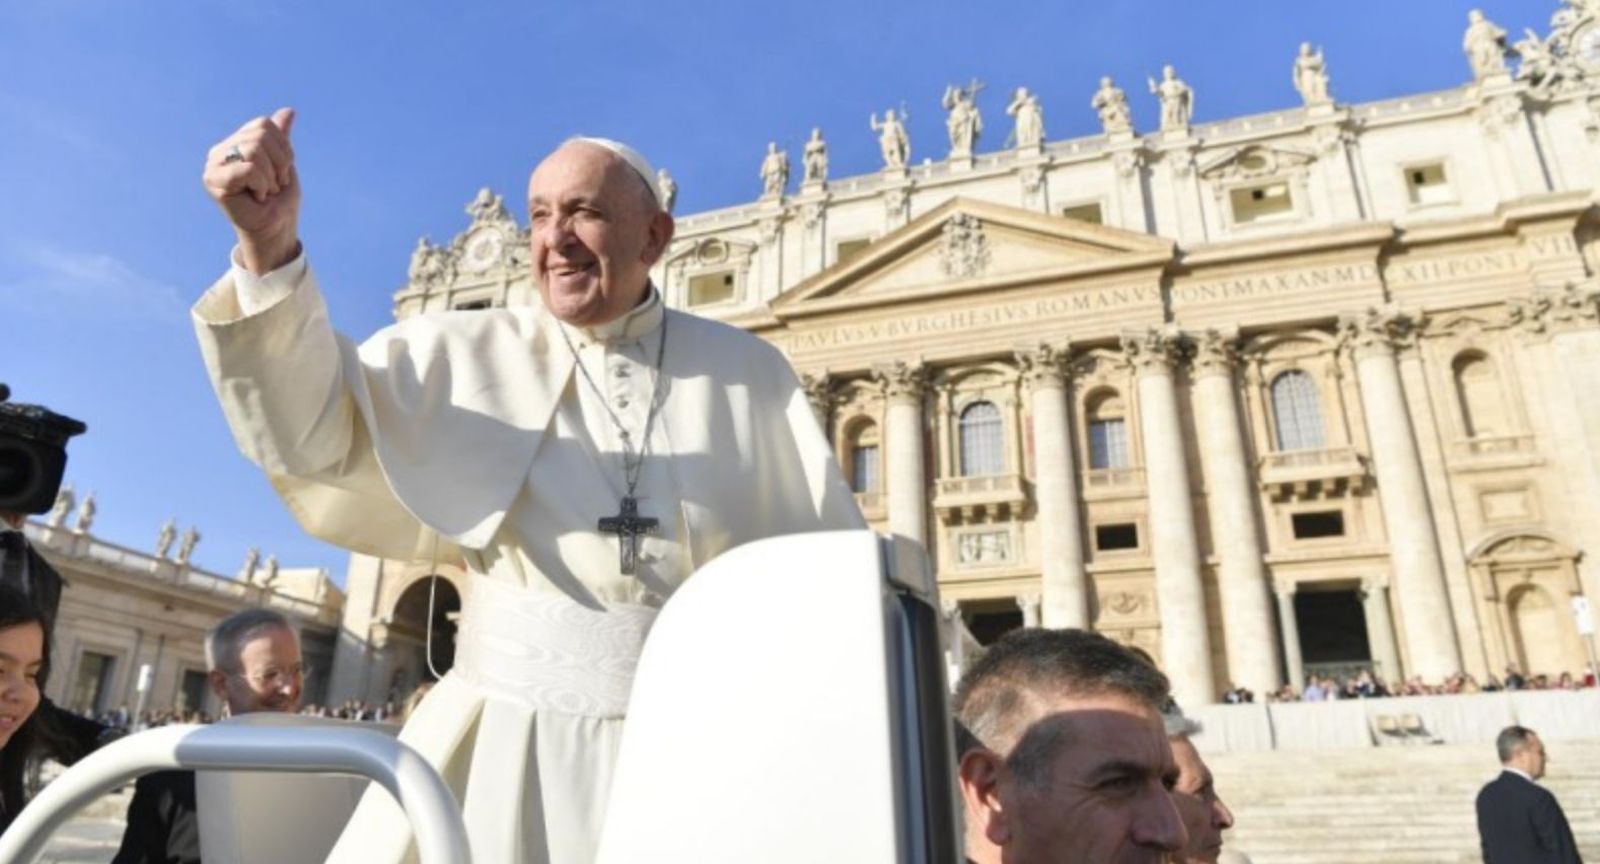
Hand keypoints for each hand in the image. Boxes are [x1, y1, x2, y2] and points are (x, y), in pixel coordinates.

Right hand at [202, 108, 300, 273]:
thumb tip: (289, 111)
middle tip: (273, 185)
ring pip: (254, 150)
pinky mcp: (213, 181)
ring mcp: (213, 165)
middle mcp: (220, 150)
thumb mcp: (284, 163)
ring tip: (265, 191)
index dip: (283, 149)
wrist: (276, 228)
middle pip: (260, 136)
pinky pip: (248, 168)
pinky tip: (257, 197)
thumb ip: (280, 137)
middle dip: (279, 163)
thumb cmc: (279, 200)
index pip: (264, 125)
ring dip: (271, 176)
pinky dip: (261, 184)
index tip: (280, 172)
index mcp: (235, 142)